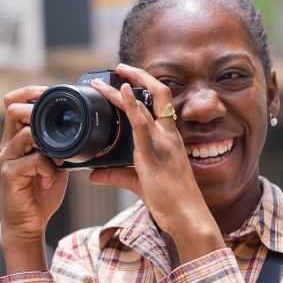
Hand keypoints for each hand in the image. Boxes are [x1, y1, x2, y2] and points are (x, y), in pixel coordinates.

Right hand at [0, 86, 67, 270]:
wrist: (27, 222)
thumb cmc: (41, 191)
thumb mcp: (53, 161)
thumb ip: (59, 144)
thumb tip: (81, 127)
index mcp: (16, 137)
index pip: (12, 102)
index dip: (29, 92)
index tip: (49, 93)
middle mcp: (7, 144)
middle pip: (13, 109)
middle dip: (38, 111)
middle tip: (58, 124)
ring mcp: (6, 159)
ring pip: (26, 134)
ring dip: (49, 144)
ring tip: (60, 158)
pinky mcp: (9, 175)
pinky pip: (32, 160)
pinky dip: (48, 167)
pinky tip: (51, 178)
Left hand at [87, 64, 220, 262]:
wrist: (188, 217)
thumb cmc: (171, 201)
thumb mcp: (139, 183)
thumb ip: (117, 175)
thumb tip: (93, 174)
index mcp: (170, 139)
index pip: (160, 104)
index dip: (145, 87)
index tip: (127, 77)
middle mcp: (169, 135)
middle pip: (159, 93)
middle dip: (140, 75)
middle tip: (119, 66)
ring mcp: (163, 143)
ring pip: (147, 103)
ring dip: (123, 88)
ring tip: (102, 79)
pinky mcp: (154, 154)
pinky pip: (142, 124)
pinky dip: (131, 105)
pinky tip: (120, 91)